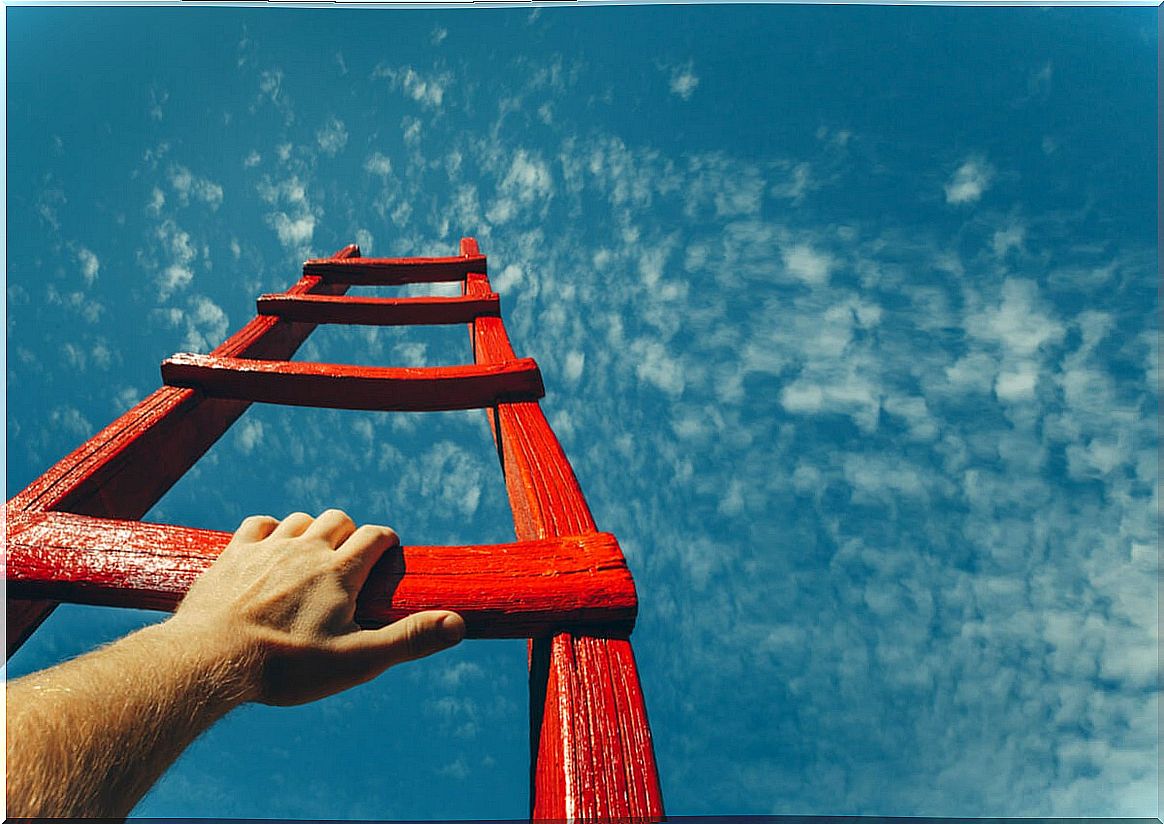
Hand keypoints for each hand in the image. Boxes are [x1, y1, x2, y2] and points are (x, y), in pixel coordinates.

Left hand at [168, 509, 464, 705]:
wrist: (211, 661)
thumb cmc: (287, 666)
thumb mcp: (356, 660)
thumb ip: (409, 639)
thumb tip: (458, 624)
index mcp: (339, 572)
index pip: (374, 536)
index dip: (385, 541)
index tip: (387, 554)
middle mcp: (306, 550)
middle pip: (338, 520)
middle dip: (349, 534)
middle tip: (349, 561)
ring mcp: (267, 549)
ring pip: (300, 520)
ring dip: (311, 531)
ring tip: (311, 557)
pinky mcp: (234, 555)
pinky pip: (259, 524)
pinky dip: (271, 530)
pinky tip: (271, 550)